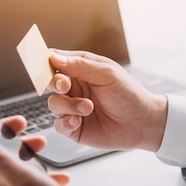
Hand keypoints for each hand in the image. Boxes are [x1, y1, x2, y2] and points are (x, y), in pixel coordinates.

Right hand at [48, 50, 168, 151]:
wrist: (142, 122)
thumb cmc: (129, 94)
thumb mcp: (107, 74)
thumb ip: (80, 65)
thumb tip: (54, 58)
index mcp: (81, 68)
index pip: (55, 61)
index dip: (45, 61)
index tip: (44, 64)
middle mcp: (74, 87)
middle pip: (49, 82)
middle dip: (54, 83)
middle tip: (66, 86)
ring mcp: (72, 107)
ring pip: (53, 103)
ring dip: (68, 105)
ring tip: (88, 108)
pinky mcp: (73, 127)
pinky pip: (58, 124)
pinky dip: (65, 122)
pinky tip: (78, 121)